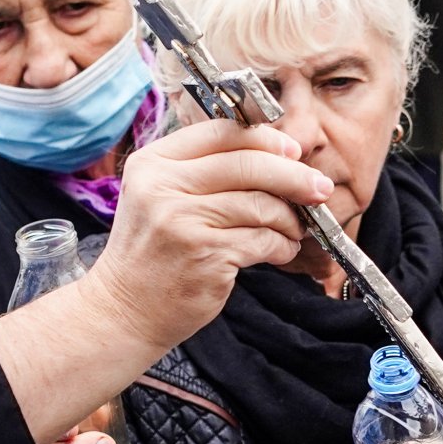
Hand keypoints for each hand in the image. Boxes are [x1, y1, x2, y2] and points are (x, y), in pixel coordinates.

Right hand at [87, 120, 331, 361]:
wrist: (125, 310)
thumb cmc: (151, 253)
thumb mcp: (160, 198)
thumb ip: (204, 172)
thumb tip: (278, 156)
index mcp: (152, 163)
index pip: (220, 133)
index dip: (265, 140)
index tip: (291, 153)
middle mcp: (163, 187)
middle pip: (248, 164)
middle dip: (294, 175)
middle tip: (318, 188)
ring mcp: (183, 222)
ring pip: (261, 204)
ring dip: (289, 218)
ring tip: (293, 230)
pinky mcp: (206, 256)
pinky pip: (263, 240)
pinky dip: (281, 245)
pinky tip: (280, 251)